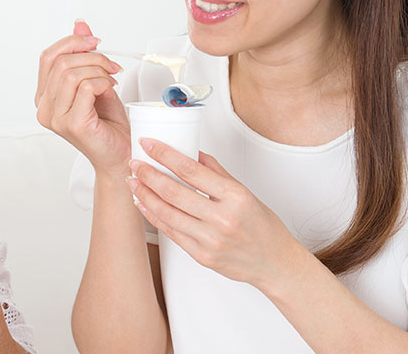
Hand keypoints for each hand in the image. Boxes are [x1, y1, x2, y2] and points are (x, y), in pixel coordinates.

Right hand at [35, 20, 129, 174]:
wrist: (121, 154)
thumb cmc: (109, 125)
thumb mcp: (97, 80)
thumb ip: (85, 55)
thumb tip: (80, 25)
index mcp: (45, 97)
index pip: (47, 57)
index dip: (71, 42)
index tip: (95, 42)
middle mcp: (45, 108)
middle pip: (60, 62)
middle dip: (91, 56)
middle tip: (111, 66)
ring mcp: (55, 118)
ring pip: (71, 73)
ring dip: (98, 70)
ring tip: (111, 80)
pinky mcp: (72, 124)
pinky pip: (85, 87)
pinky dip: (102, 83)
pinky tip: (109, 91)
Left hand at [127, 138, 306, 290]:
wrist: (274, 263)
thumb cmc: (263, 228)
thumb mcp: (245, 193)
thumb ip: (217, 173)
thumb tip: (194, 154)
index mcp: (234, 197)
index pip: (190, 170)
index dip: (164, 155)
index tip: (149, 145)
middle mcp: (222, 219)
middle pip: (173, 192)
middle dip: (148, 174)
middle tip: (135, 163)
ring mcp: (210, 240)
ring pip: (167, 213)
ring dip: (145, 195)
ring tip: (134, 182)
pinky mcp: (201, 256)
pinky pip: (171, 232)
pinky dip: (154, 216)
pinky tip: (144, 204)